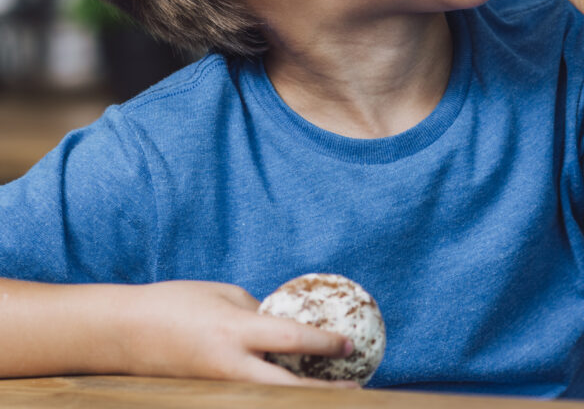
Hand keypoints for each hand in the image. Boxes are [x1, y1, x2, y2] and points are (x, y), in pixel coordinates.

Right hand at [121, 281, 357, 387]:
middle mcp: (229, 364)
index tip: (350, 344)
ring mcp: (217, 385)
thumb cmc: (175, 303)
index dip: (325, 343)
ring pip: (269, 397)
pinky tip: (292, 387)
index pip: (291, 339)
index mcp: (235, 330)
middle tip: (354, 389)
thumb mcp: (224, 295)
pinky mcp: (208, 395)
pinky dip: (274, 393)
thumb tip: (289, 327)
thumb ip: (259, 313)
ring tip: (331, 393)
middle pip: (286, 388)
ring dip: (299, 396)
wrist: (120, 332)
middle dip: (322, 392)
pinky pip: (249, 395)